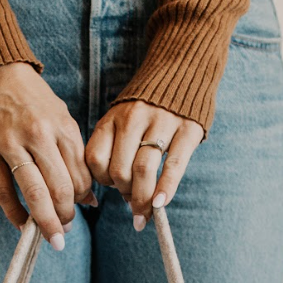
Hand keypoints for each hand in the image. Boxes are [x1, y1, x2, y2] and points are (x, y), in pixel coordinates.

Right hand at [0, 62, 94, 248]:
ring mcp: (12, 144)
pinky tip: (22, 225)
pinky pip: (4, 192)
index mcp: (62, 127)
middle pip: (60, 189)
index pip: (80, 175)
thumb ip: (74, 156)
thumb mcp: (61, 119)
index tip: (81, 208)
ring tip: (52, 236)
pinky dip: (15, 214)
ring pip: (35, 193)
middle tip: (65, 230)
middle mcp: (40, 136)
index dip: (82, 198)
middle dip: (66, 216)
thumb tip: (88, 199)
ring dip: (46, 222)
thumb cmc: (34, 101)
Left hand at [85, 100, 204, 227]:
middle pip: (120, 170)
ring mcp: (161, 123)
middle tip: (133, 202)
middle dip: (124, 194)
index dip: (102, 180)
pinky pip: (174, 165)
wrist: (182, 70)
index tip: (113, 186)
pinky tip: (161, 204)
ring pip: (144, 170)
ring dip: (142, 199)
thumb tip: (125, 195)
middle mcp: (133, 119)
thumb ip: (117, 150)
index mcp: (113, 119)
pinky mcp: (187, 130)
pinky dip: (166, 188)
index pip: (96, 159)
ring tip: (145, 213)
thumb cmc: (147, 107)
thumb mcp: (122, 119)